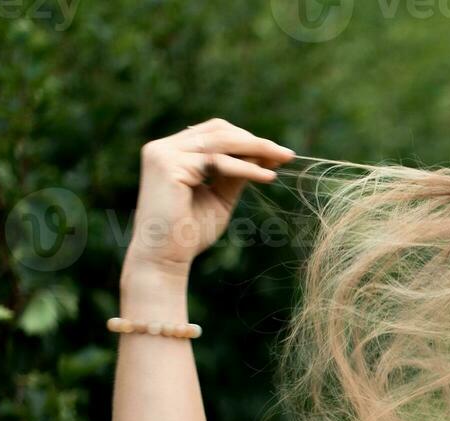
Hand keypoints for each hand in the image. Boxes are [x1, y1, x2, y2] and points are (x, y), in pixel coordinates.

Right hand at [123, 118, 295, 275]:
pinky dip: (245, 168)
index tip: (276, 153)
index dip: (246, 139)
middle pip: (218, 131)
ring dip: (255, 149)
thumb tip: (262, 156)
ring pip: (219, 142)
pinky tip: (267, 177)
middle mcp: (162, 147)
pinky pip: (217, 162)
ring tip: (282, 160)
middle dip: (255, 141)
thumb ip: (235, 175)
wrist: (164, 259)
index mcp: (171, 152)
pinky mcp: (168, 166)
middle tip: (286, 154)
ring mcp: (163, 154)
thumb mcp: (219, 197)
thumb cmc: (188, 234)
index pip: (213, 133)